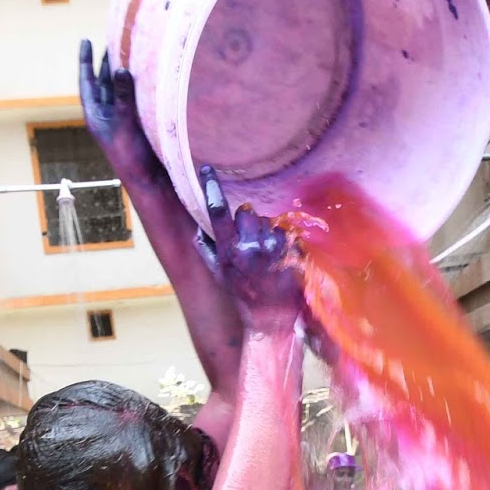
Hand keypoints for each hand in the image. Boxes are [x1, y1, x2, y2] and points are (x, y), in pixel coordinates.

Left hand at [79, 39, 165, 190]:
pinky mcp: (138, 122)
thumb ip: (123, 97)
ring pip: (121, 88)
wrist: (149, 181)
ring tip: (129, 49)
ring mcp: (123, 119)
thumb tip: (121, 69)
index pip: (87, 82)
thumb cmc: (131, 157)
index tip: (86, 40)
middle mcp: (107, 115)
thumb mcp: (125, 124)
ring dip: (124, 71)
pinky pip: (136, 97)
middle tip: (113, 39)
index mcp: (96, 116)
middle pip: (105, 82)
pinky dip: (138, 84)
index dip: (85, 61)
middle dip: (108, 62)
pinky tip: (145, 71)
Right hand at [203, 168, 302, 328]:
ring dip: (266, 233)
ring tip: (266, 256)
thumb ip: (207, 251)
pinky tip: (280, 259)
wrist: (272, 319)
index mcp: (228, 251)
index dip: (211, 187)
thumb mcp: (219, 276)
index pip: (217, 211)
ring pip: (268, 221)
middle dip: (247, 221)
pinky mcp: (291, 251)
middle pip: (246, 212)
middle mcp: (249, 246)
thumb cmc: (243, 298)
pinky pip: (285, 232)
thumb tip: (198, 231)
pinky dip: (283, 242)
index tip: (207, 169)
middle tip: (249, 241)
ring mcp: (272, 248)